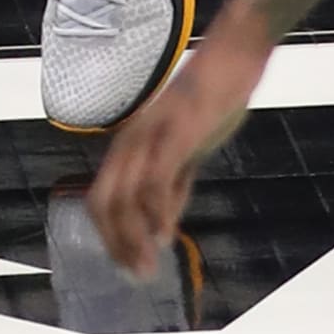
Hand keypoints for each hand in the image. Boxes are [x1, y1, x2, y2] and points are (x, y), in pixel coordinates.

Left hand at [87, 28, 268, 276]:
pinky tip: (166, 234)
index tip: (126, 266)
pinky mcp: (176, 131)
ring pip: (125, 194)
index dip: (109, 237)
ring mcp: (151, 134)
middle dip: (116, 244)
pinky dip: (157, 210)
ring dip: (133, 236)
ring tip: (149, 266)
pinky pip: (156, 176)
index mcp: (130, 144)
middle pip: (104, 201)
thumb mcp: (186, 151)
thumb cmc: (210, 103)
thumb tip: (161, 229)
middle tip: (138, 275)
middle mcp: (131, 139)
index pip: (101, 198)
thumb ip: (173, 185)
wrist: (232, 58)